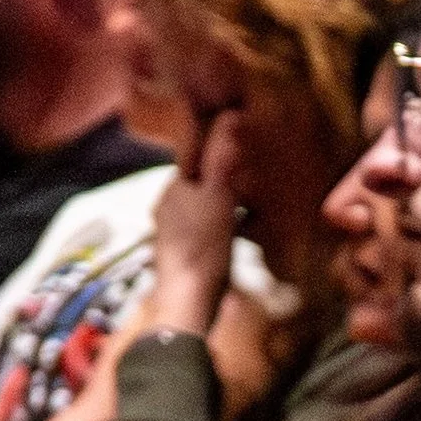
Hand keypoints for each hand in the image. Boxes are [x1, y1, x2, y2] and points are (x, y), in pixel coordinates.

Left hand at [147, 114, 244, 334]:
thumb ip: (222, 158)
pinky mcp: (182, 259)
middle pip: (201, 186)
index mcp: (172, 188)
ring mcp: (172, 236)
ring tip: (250, 214)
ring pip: (204, 211)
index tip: (244, 157)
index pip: (197, 159)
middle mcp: (166, 209)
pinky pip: (205, 236)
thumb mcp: (218, 196)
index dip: (221, 157)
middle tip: (253, 188)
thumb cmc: (203, 249)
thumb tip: (229, 116)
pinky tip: (237, 243)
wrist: (189, 303)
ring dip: (225, 211)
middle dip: (224, 186)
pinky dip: (221, 234)